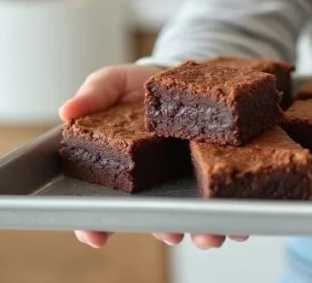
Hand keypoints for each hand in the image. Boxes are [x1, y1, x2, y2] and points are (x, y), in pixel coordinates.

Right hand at [60, 64, 249, 248]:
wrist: (191, 75)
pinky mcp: (224, 173)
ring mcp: (191, 185)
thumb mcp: (114, 82)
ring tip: (212, 234)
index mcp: (126, 172)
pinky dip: (239, 211)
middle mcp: (158, 188)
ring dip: (206, 231)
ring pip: (197, 219)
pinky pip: (231, 200)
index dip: (95, 225)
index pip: (104, 207)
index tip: (95, 235)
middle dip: (165, 230)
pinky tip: (244, 213)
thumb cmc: (144, 86)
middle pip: (158, 220)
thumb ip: (94, 94)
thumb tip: (67, 110)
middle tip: (170, 233)